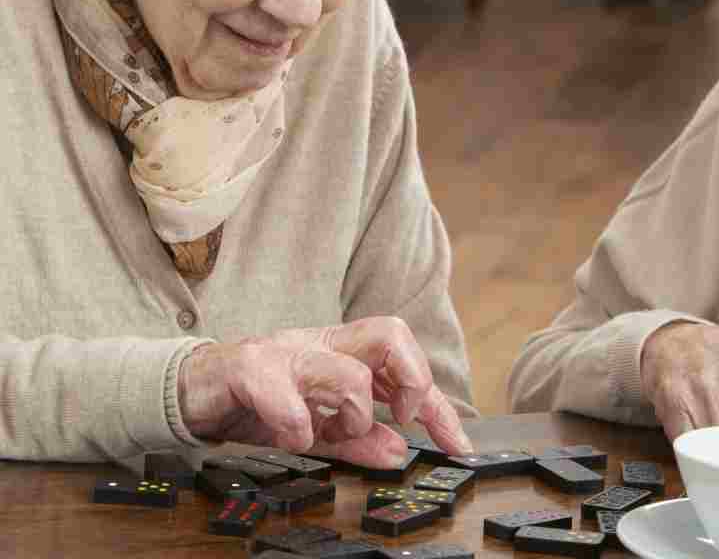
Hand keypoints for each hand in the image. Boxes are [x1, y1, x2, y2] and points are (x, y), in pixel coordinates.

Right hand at [177, 316, 471, 467]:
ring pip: (345, 368)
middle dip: (413, 379)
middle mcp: (321, 344)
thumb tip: (398, 450)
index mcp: (342, 353)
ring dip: (354, 411)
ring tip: (334, 431)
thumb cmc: (260, 401)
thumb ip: (358, 438)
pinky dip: (296, 420)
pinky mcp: (248, 367)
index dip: (437, 404)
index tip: (459, 443)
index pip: (406, 362)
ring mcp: (286, 352)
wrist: (193, 390)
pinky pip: (281, 388)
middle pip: (390, 334)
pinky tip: (295, 437)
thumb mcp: (317, 425)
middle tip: (404, 418)